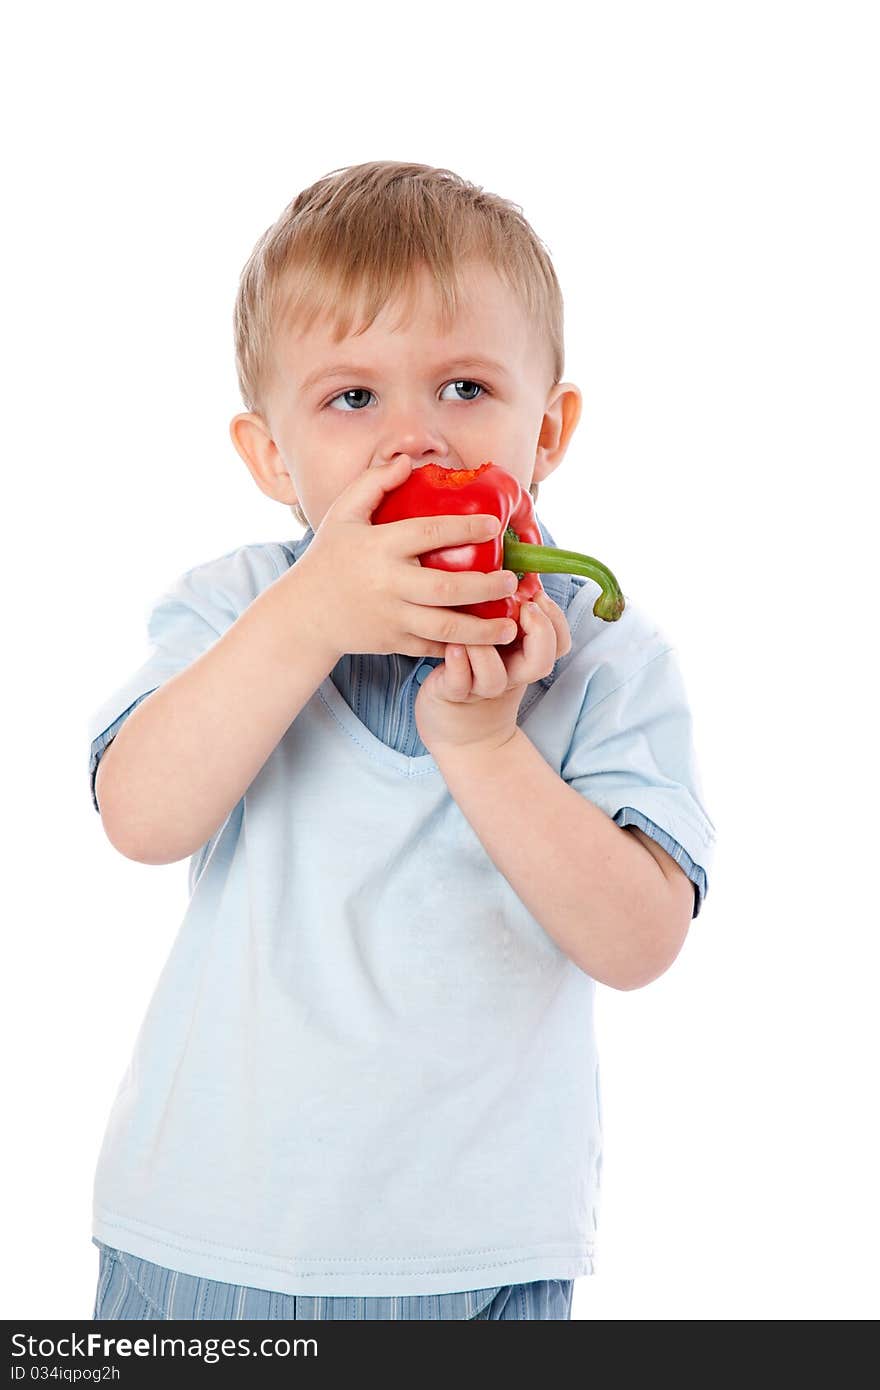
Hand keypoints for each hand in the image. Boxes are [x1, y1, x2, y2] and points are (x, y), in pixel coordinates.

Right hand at [291, 455, 520, 660]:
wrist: (306, 614)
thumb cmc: (329, 558)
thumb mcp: (343, 515)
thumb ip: (373, 483)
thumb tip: (407, 462)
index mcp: (379, 547)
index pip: (427, 533)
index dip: (464, 527)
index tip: (494, 525)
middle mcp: (387, 584)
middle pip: (445, 587)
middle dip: (484, 586)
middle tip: (511, 581)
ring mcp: (391, 617)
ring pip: (444, 626)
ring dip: (482, 629)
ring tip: (511, 625)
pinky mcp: (393, 643)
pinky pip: (433, 647)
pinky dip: (460, 648)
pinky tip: (486, 644)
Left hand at [414, 588, 571, 754]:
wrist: (455, 728)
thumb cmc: (473, 670)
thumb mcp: (499, 641)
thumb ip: (508, 612)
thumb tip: (516, 566)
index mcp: (524, 658)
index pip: (559, 643)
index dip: (554, 620)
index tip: (535, 595)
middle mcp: (509, 675)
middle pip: (542, 663)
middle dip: (539, 632)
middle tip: (522, 607)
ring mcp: (481, 688)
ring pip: (496, 676)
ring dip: (486, 648)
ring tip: (472, 625)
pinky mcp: (454, 695)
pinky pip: (460, 682)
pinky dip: (458, 664)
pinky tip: (452, 646)